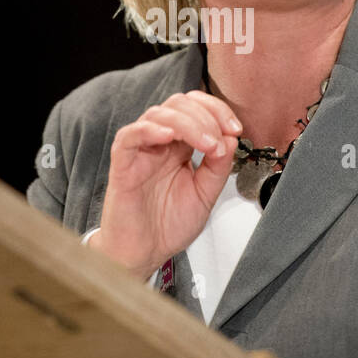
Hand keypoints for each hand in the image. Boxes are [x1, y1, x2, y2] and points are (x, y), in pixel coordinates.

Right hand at [94, 91, 241, 280]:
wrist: (144, 254)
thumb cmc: (168, 225)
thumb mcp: (205, 195)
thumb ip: (218, 168)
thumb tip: (231, 138)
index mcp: (180, 146)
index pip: (197, 109)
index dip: (218, 111)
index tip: (235, 129)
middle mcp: (160, 143)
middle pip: (179, 103)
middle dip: (207, 115)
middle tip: (221, 140)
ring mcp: (140, 152)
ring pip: (158, 114)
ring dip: (188, 123)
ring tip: (206, 144)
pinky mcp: (122, 165)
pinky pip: (129, 136)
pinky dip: (150, 130)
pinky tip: (168, 136)